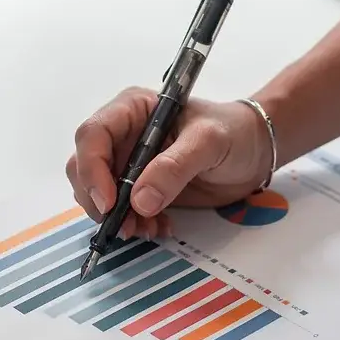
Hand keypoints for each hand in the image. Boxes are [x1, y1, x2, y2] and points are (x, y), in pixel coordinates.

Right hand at [66, 88, 271, 239]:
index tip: (109, 203)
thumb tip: (139, 200)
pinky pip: (121, 209)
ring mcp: (129, 162)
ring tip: (148, 228)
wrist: (255, 152)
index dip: (91, 169)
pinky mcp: (140, 187)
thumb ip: (175, 167)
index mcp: (132, 110)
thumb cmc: (235, 132)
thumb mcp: (209, 142)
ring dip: (116, 217)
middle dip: (99, 199)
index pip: (92, 135)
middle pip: (84, 167)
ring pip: (99, 192)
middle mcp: (123, 135)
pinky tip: (159, 227)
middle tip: (125, 225)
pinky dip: (134, 223)